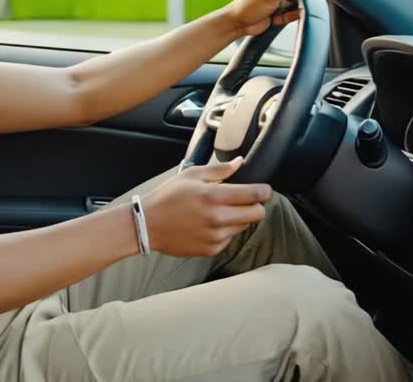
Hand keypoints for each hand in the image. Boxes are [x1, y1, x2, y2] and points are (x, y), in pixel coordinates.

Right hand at [141, 157, 271, 256]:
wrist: (147, 225)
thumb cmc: (167, 197)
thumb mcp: (191, 175)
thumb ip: (220, 170)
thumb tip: (240, 162)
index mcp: (215, 196)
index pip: (255, 195)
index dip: (264, 191)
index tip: (263, 190)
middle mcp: (218, 218)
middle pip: (257, 214)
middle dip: (256, 206)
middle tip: (245, 201)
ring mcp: (216, 236)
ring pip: (244, 226)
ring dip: (238, 218)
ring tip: (219, 211)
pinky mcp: (211, 249)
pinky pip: (229, 238)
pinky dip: (225, 231)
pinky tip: (208, 224)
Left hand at [221, 0, 315, 36]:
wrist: (236, 24)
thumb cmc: (250, 5)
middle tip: (304, 3)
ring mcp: (277, 1)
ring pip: (296, 2)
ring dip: (298, 7)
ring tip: (295, 12)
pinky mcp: (277, 14)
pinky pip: (290, 14)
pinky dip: (291, 16)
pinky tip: (288, 18)